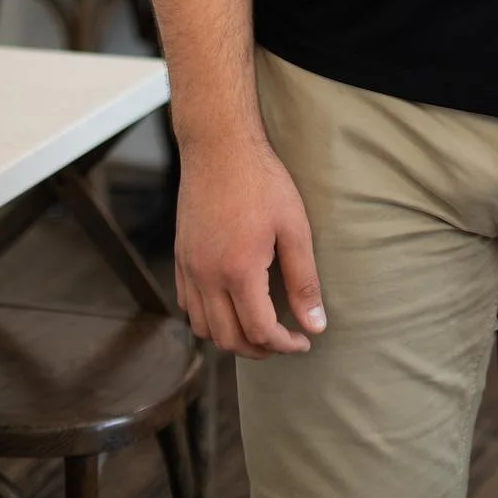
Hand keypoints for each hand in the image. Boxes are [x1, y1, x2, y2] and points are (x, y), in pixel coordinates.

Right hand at [175, 134, 325, 358]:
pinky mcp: (181, 257)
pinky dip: (207, 318)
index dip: (284, 345)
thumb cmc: (262, 182)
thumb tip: (316, 325)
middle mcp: (206, 277)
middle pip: (227, 339)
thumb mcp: (294, 228)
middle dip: (259, 350)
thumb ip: (304, 281)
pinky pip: (187, 305)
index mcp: (238, 272)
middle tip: (285, 342)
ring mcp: (189, 268)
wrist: (219, 147)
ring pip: (202, 328)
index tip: (304, 341)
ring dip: (231, 338)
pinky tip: (229, 306)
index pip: (259, 332)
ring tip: (259, 329)